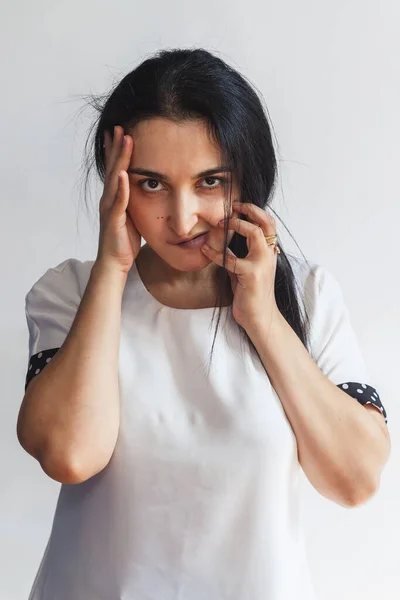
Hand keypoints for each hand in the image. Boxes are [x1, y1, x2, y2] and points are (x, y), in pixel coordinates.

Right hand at [96, 125, 140, 274]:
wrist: (115, 263)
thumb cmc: (125, 242)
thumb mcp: (133, 216)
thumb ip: (135, 202)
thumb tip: (147, 190)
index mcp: (114, 198)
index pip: (115, 169)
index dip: (117, 151)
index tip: (120, 131)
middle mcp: (108, 200)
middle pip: (112, 168)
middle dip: (115, 147)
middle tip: (118, 126)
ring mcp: (109, 209)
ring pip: (114, 179)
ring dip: (119, 159)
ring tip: (123, 140)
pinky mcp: (114, 220)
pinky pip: (118, 202)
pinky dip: (120, 187)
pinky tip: (122, 174)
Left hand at [200, 202, 279, 329]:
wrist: (260, 318)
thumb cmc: (250, 294)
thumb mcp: (245, 270)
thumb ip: (239, 254)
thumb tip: (221, 240)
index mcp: (269, 252)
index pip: (268, 223)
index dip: (254, 211)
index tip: (237, 206)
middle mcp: (269, 255)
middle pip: (266, 222)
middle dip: (250, 209)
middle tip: (232, 206)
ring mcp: (262, 264)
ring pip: (254, 233)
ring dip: (236, 224)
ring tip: (221, 223)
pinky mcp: (251, 275)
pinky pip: (231, 258)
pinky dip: (216, 253)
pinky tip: (206, 251)